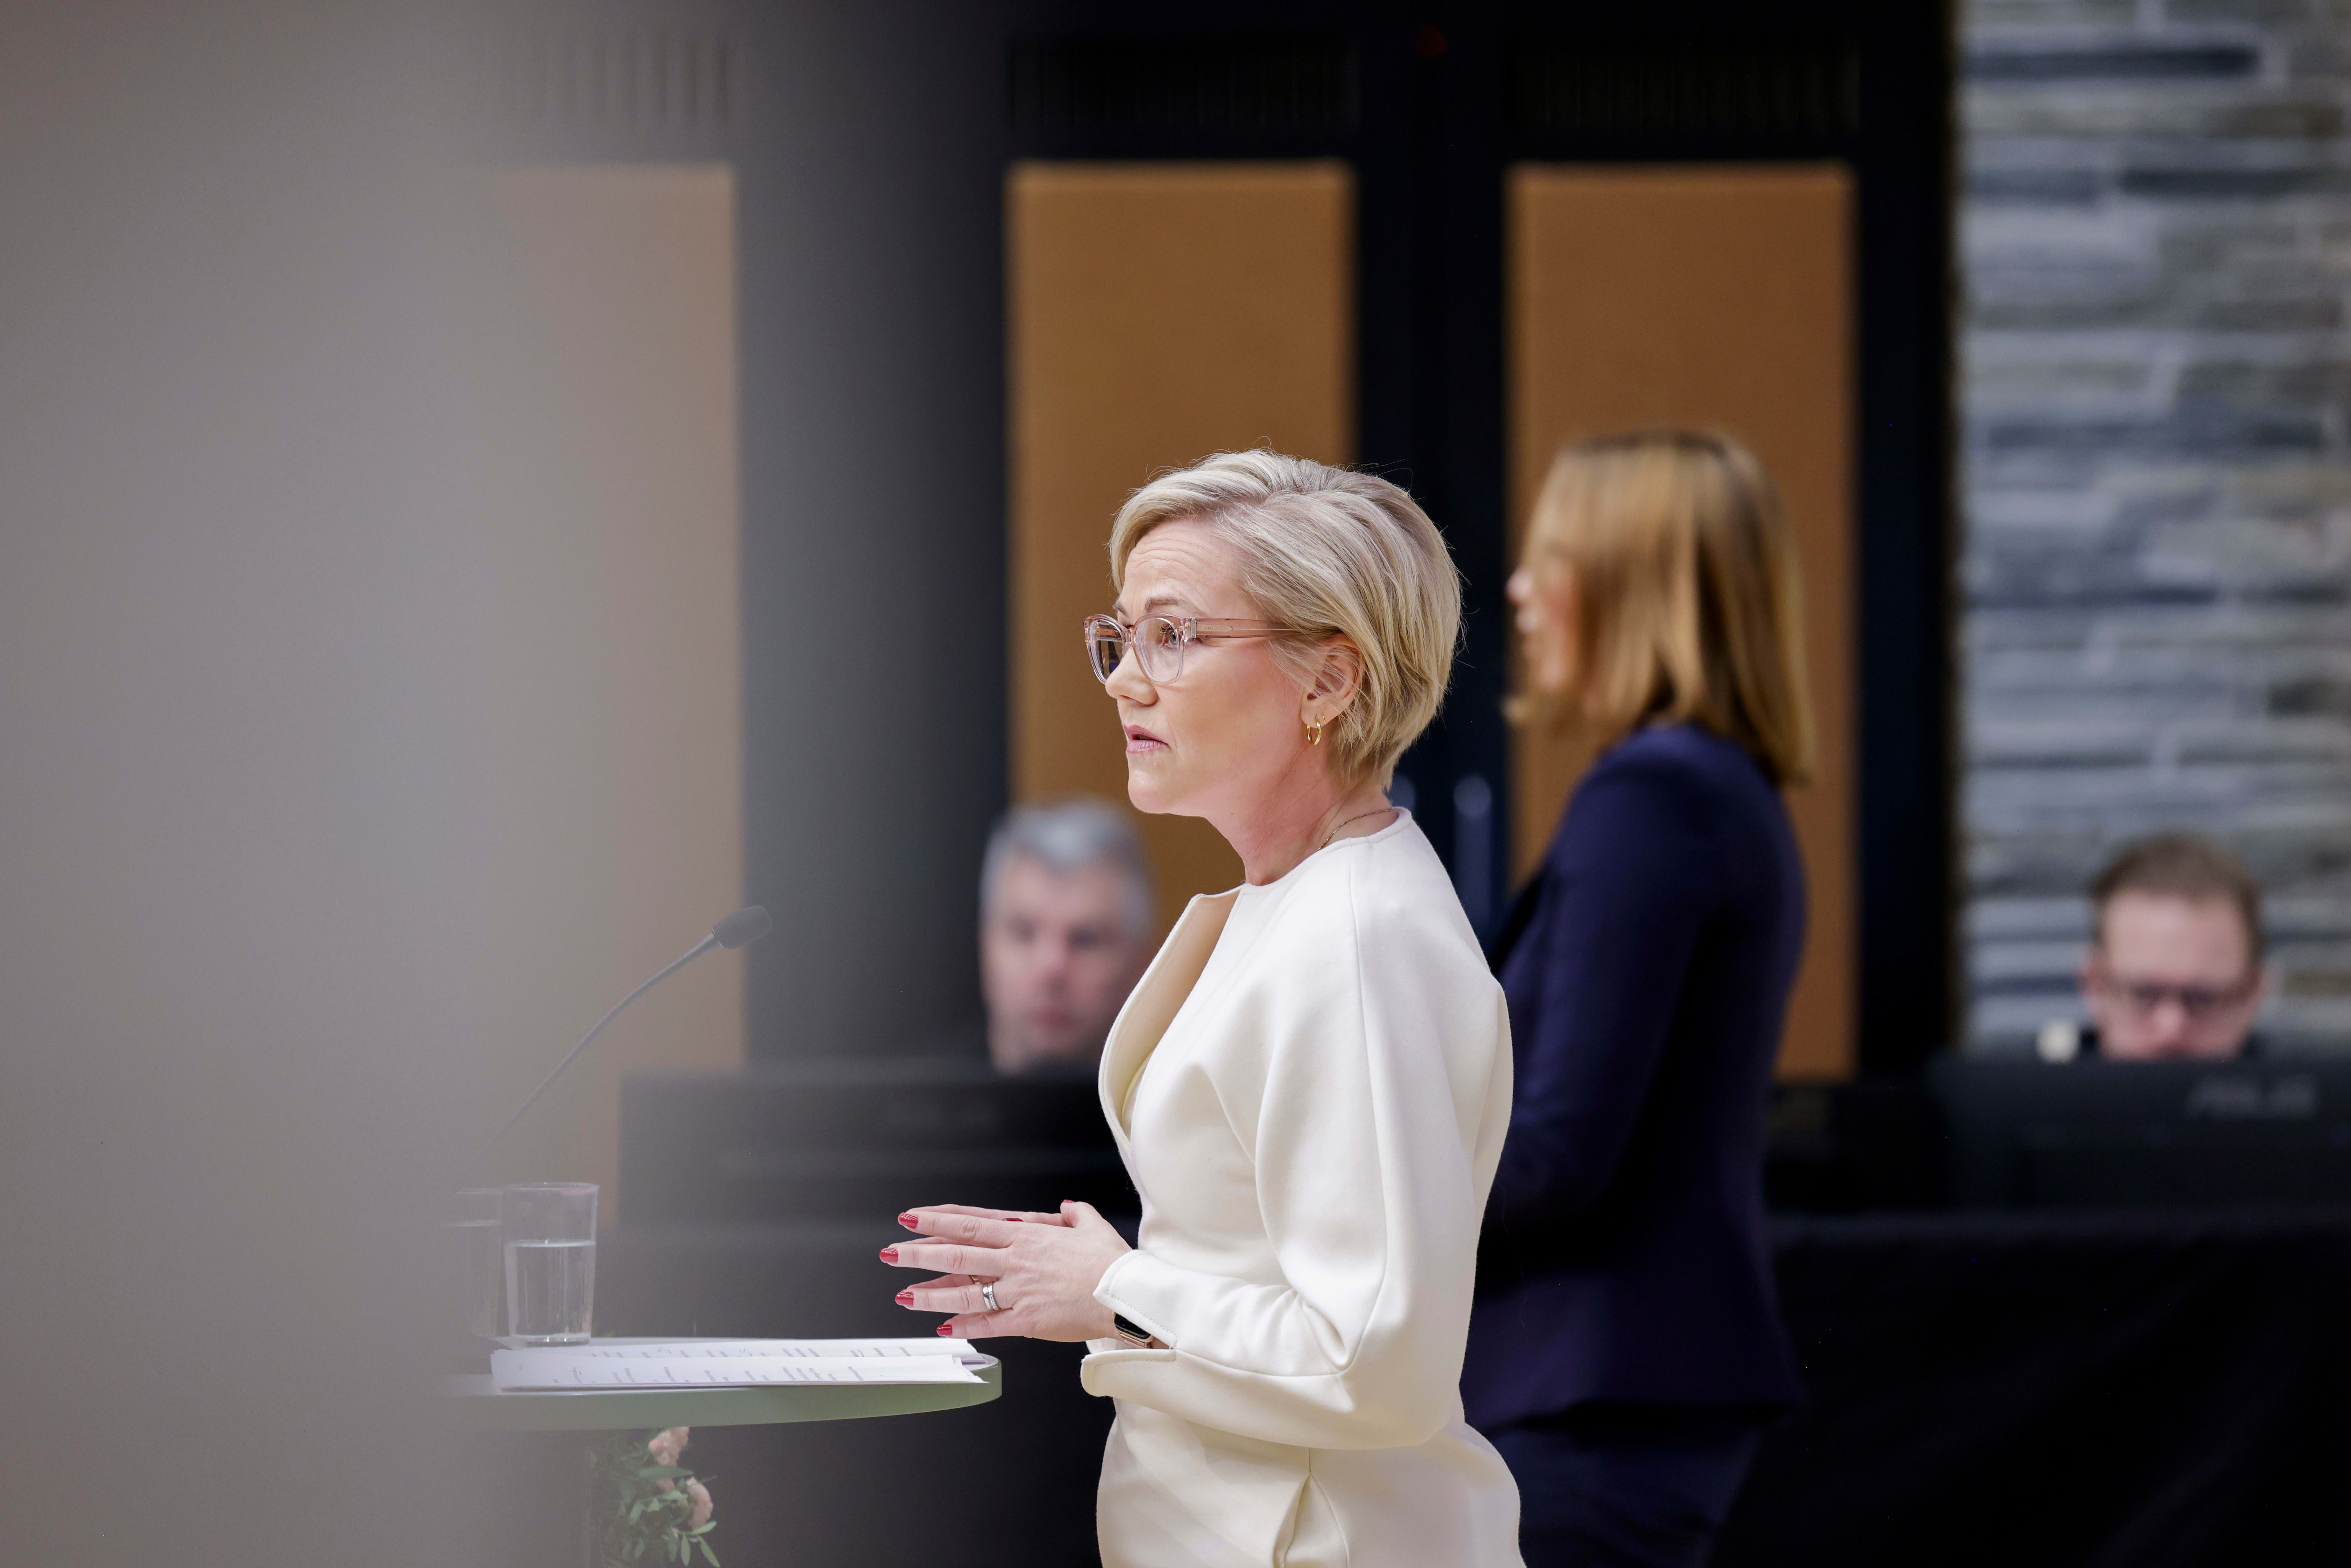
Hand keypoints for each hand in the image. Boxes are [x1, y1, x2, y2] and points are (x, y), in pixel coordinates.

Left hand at [881, 1200, 1131, 1341]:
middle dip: (919, 1253)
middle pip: (957, 1255)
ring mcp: (1019, 1291)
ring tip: (903, 1296)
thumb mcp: (1091, 1225)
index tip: (912, 1217)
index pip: (971, 1224)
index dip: (938, 1220)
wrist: (1126, 1293)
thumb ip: (1073, 1214)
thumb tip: (1065, 1208)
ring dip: (931, 1295)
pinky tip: (944, 1328)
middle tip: (890, 1252)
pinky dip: (966, 1326)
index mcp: (1027, 1235)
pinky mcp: (1028, 1320)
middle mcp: (1016, 1261)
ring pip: (965, 1292)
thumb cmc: (1111, 1260)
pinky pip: (989, 1324)